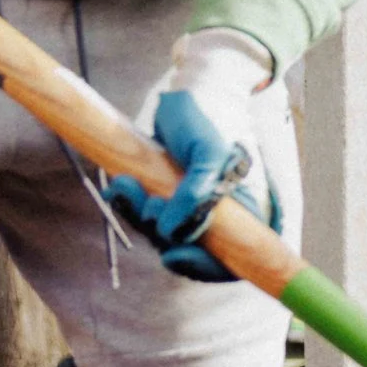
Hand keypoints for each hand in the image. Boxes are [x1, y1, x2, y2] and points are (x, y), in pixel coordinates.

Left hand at [103, 29, 278, 281]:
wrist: (187, 98)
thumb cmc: (208, 121)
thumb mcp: (209, 154)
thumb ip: (196, 193)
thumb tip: (170, 230)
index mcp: (245, 214)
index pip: (231, 262)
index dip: (204, 268)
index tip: (173, 255)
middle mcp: (220, 218)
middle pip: (191, 252)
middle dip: (161, 233)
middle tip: (147, 202)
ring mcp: (190, 211)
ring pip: (162, 236)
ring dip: (139, 215)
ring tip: (127, 185)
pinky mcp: (164, 200)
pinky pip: (144, 218)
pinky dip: (128, 206)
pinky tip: (121, 189)